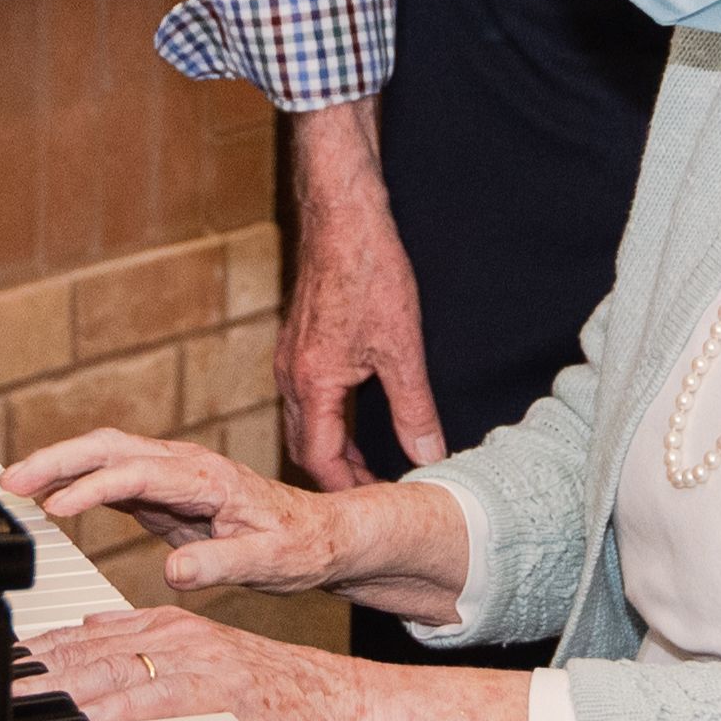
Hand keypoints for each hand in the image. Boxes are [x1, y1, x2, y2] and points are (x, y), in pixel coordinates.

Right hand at [3, 427, 337, 596]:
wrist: (322, 533)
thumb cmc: (301, 546)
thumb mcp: (270, 563)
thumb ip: (222, 564)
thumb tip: (174, 570)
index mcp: (207, 477)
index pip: (137, 473)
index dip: (93, 487)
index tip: (55, 507)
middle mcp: (185, 465)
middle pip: (109, 448)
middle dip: (57, 459)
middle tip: (9, 481)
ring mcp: (173, 475)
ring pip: (106, 457)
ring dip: (59, 466)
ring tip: (14, 486)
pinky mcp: (166, 491)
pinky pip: (114, 479)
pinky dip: (78, 483)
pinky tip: (51, 498)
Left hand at [21, 605, 524, 720]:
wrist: (351, 712)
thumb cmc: (283, 711)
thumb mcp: (207, 684)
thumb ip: (154, 675)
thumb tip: (100, 676)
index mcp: (170, 630)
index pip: (85, 639)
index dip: (34, 657)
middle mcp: (178, 635)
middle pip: (85, 653)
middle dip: (31, 674)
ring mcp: (198, 660)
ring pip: (112, 671)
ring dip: (57, 690)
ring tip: (13, 705)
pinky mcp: (221, 692)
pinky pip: (157, 702)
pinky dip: (116, 713)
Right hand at [280, 102, 440, 486]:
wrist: (343, 215)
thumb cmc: (368, 271)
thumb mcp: (402, 348)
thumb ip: (413, 409)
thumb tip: (429, 455)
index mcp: (312, 383)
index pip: (317, 459)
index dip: (346, 488)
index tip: (372, 505)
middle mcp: (291, 374)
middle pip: (303, 445)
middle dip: (336, 475)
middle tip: (371, 495)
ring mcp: (291, 356)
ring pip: (302, 421)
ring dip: (331, 448)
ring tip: (366, 465)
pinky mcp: (300, 340)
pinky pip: (304, 396)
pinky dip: (326, 420)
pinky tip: (352, 417)